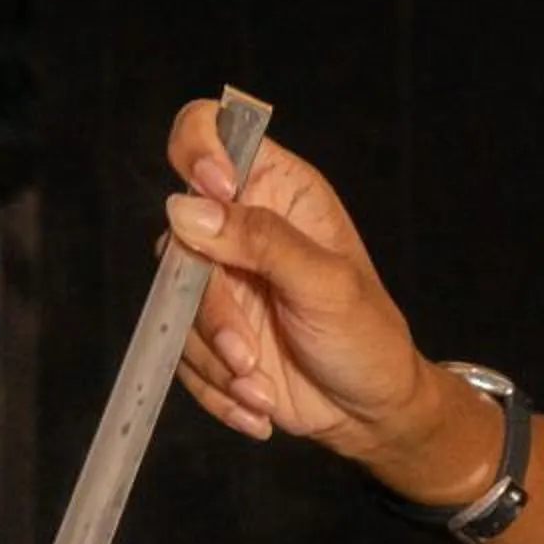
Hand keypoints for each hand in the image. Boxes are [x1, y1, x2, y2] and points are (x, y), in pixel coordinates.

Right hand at [163, 102, 426, 460]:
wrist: (369, 411)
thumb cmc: (367, 336)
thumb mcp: (326, 284)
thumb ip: (260, 240)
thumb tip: (186, 208)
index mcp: (275, 190)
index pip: (209, 132)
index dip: (197, 149)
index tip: (214, 189)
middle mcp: (237, 227)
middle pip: (179, 241)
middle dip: (210, 312)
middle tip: (248, 352)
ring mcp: (217, 282)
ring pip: (174, 307)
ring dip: (215, 359)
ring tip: (260, 385)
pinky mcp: (206, 333)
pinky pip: (178, 355)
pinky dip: (214, 388)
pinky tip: (255, 403)